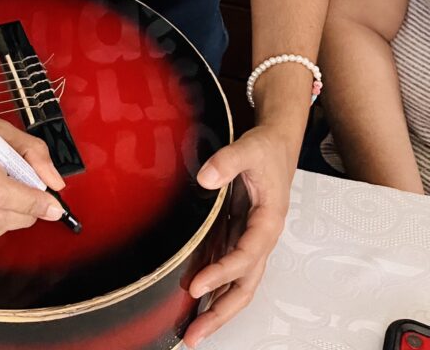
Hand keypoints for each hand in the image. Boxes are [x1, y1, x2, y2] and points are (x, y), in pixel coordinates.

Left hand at [183, 124, 294, 347]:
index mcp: (269, 221)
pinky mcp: (239, 232)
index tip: (196, 287)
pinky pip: (228, 266)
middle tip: (195, 335)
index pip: (245, 257)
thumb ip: (227, 161)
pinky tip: (198, 297)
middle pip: (245, 286)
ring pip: (238, 283)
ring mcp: (250, 238)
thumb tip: (205, 178)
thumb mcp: (249, 147)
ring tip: (194, 330)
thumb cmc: (268, 147)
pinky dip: (215, 285)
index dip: (221, 274)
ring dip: (218, 307)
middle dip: (221, 313)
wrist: (277, 140)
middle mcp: (261, 237)